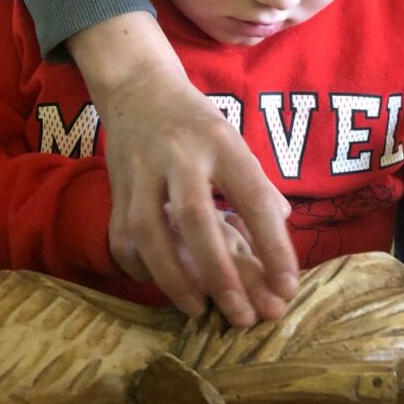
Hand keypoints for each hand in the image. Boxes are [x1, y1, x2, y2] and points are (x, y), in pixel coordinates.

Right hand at [67, 13, 297, 326]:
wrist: (139, 88)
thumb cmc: (197, 123)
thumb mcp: (236, 141)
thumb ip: (258, 188)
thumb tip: (281, 235)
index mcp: (221, 143)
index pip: (254, 198)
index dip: (274, 246)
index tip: (288, 287)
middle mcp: (180, 155)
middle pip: (196, 218)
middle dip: (220, 272)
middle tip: (242, 314)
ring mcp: (141, 171)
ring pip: (148, 232)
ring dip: (174, 278)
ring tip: (198, 309)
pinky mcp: (115, 188)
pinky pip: (121, 237)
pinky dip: (140, 267)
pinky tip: (161, 283)